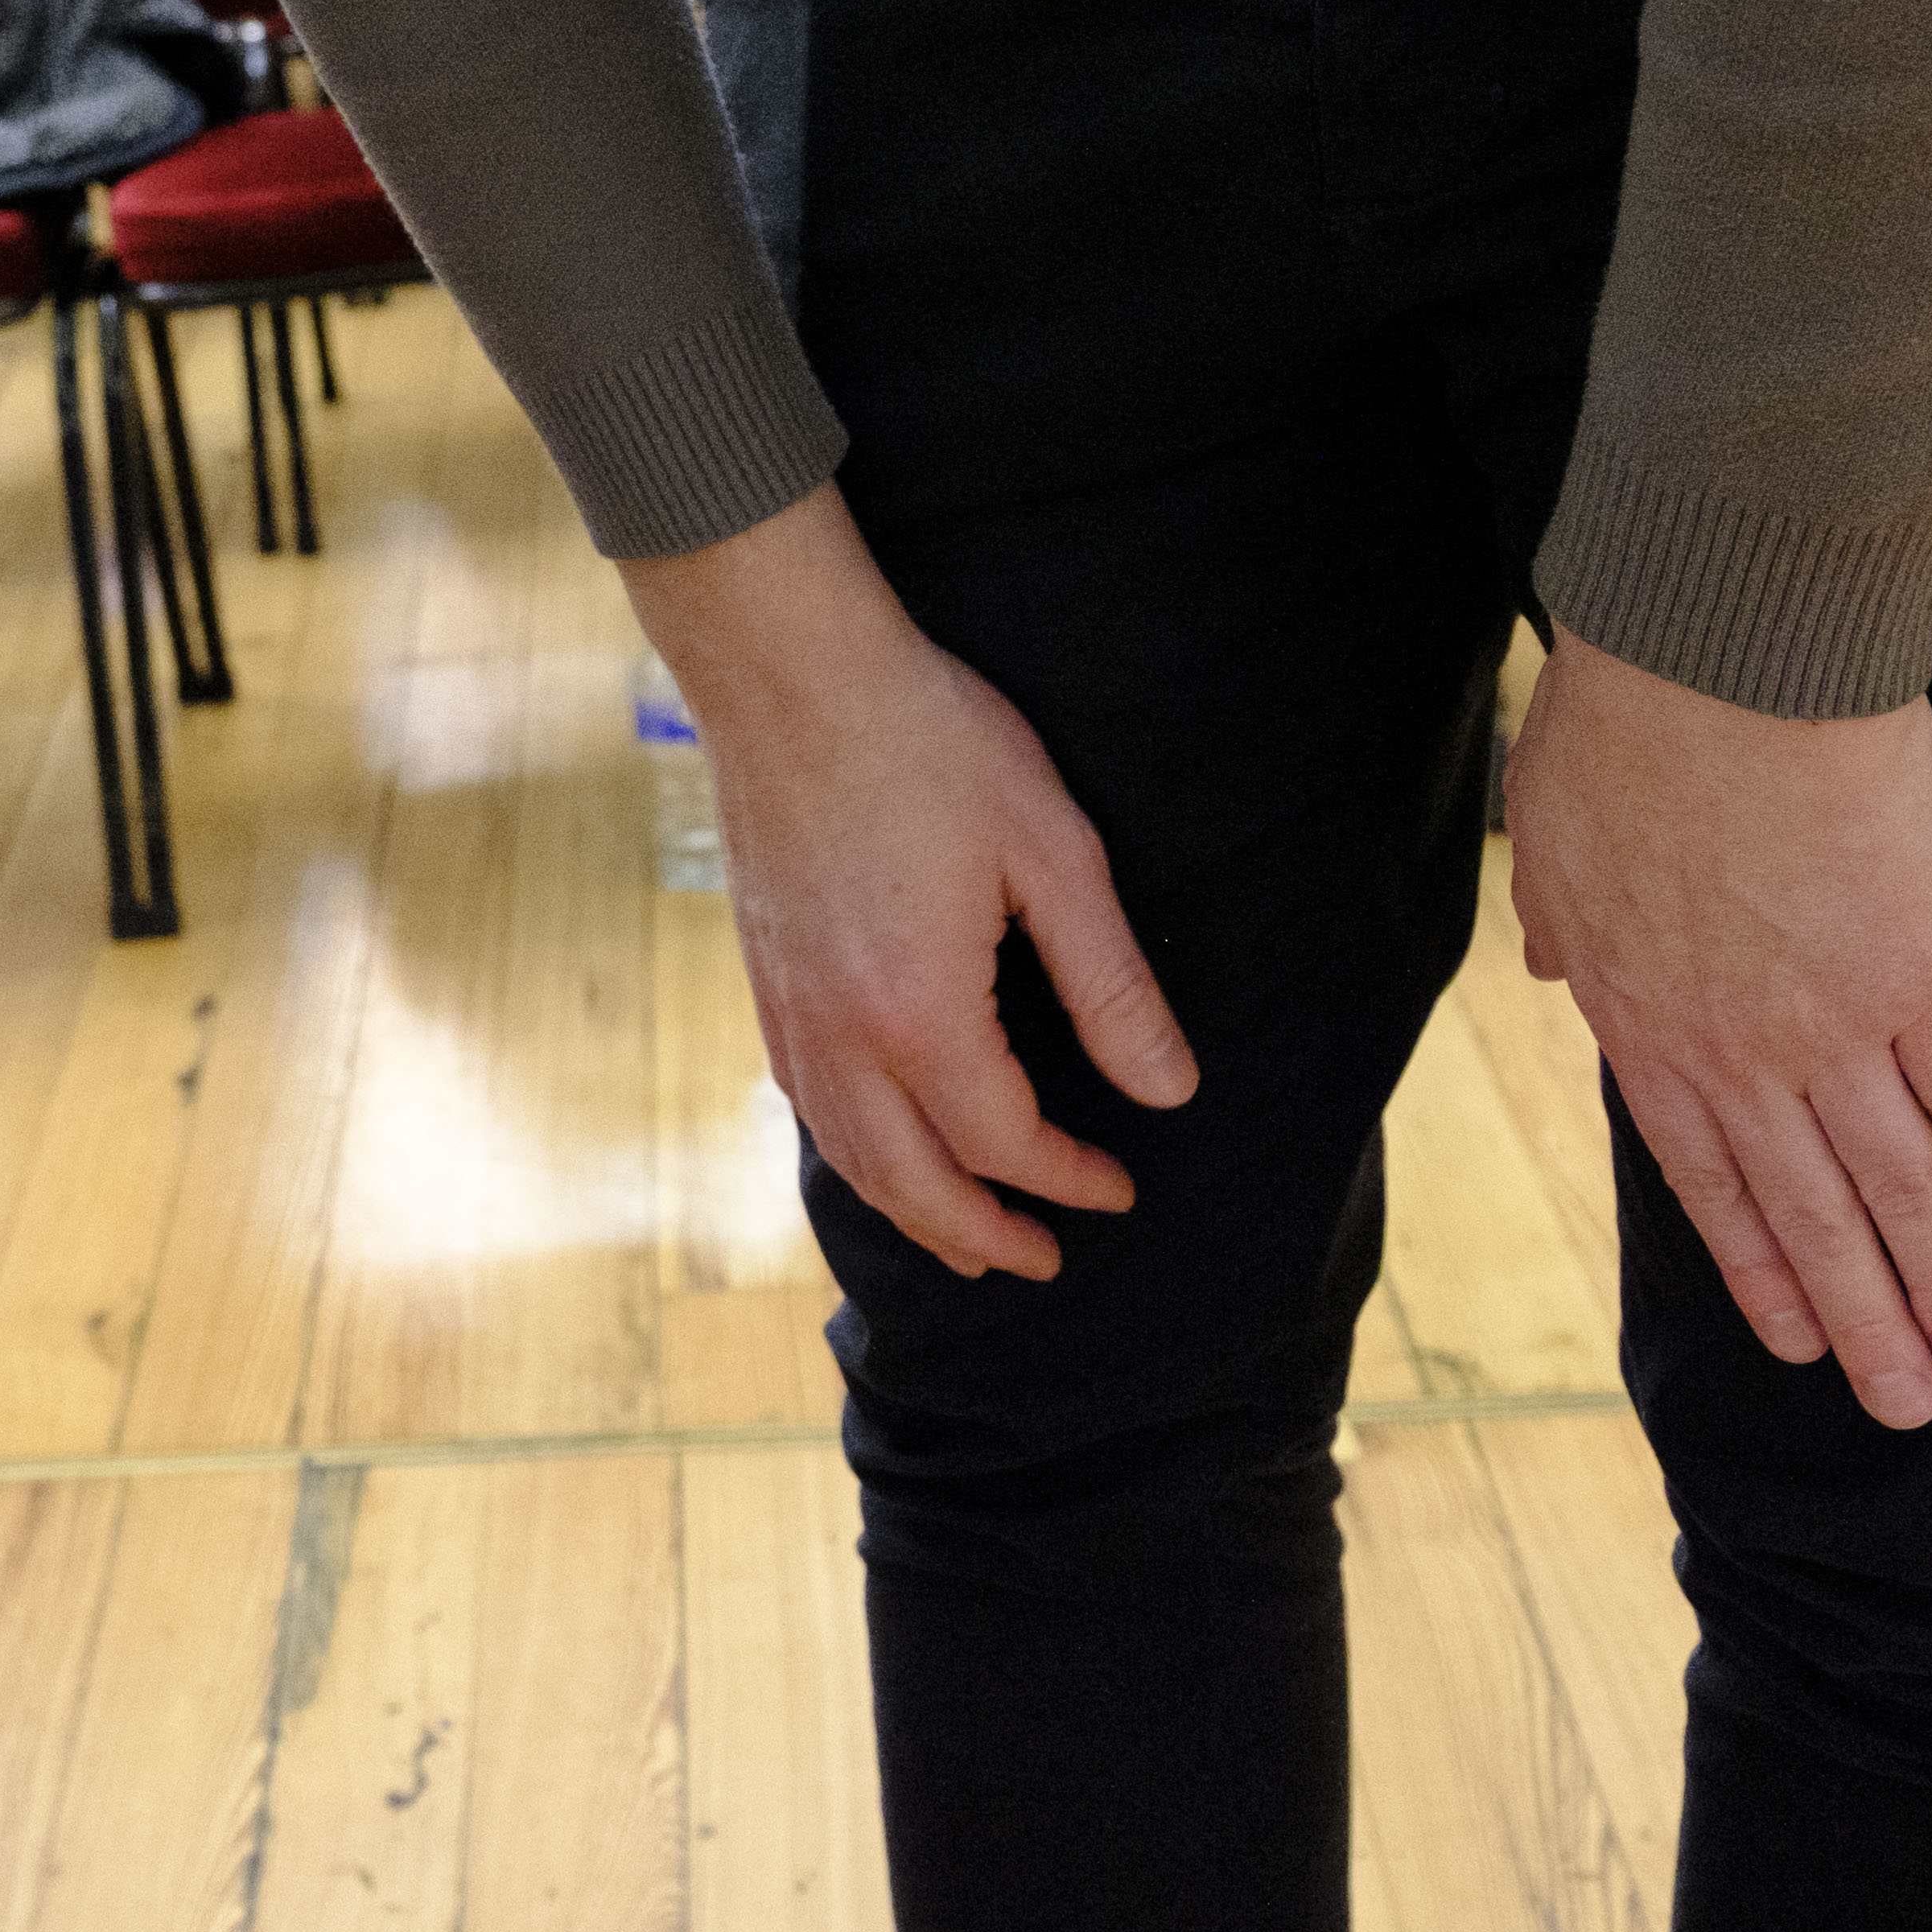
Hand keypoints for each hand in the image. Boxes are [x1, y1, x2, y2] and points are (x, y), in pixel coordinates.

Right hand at [635, 486, 1192, 1279]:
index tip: (1121, 1187)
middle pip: (915, 1183)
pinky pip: (807, 1105)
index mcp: (921, 1012)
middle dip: (984, 1235)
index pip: (1005, 1141)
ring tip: (964, 1240)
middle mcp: (841, 1034)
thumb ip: (1108, 983)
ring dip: (913, 1213)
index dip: (1069, 1178)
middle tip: (1043, 1261)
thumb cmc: (929, 742)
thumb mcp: (1051, 853)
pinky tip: (879, 1149)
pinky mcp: (762, 978)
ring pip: (850, 1156)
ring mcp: (788, 1009)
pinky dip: (854, 1155)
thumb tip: (1168, 1089)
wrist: (788, 670)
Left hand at [1503, 636, 1931, 1428]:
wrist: (1717, 654)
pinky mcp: (1926, 976)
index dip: (1757, 1266)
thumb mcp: (1551, 837)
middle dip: (1860, 1320)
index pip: (1704, 1175)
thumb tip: (1548, 973)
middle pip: (1807, 1213)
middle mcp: (1737, 1048)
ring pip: (1894, 1188)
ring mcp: (1833, 1022)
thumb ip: (1559, 923)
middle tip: (1908, 1410)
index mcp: (1644, 1016)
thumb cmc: (1623, 721)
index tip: (1796, 1343)